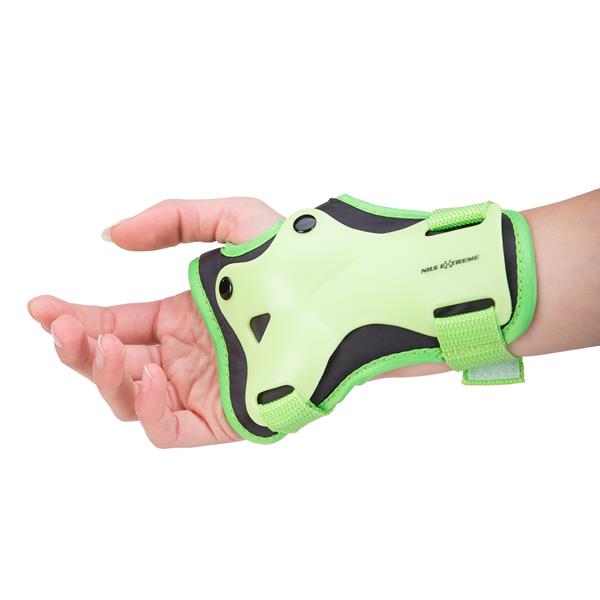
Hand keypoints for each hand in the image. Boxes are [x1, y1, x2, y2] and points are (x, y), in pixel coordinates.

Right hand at [28, 197, 282, 447]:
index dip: (72, 317)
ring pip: (131, 400)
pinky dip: (148, 409)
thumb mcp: (230, 222)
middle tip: (62, 326)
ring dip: (104, 376)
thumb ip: (172, 220)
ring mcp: (204, 389)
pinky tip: (150, 374)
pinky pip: (168, 429)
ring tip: (100, 344)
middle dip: (78, 348)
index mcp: (180, 319)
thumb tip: (108, 236)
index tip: (40, 305)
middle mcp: (186, 357)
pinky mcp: (226, 419)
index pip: (113, 325)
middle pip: (113, 367)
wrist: (345, 294)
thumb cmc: (295, 258)